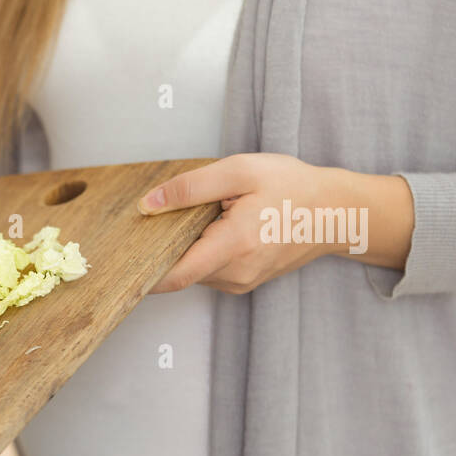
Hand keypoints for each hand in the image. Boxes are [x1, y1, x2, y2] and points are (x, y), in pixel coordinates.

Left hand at [137, 153, 412, 293]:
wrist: (337, 212)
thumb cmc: (293, 187)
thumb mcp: (241, 172)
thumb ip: (190, 188)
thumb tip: (148, 204)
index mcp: (233, 248)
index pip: (172, 276)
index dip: (140, 272)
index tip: (117, 262)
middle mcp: (235, 275)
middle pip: (178, 271)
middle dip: (162, 248)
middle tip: (155, 218)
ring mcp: (240, 282)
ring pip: (193, 271)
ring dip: (185, 248)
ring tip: (196, 215)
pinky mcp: (244, 281)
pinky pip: (209, 270)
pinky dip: (201, 251)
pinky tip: (213, 226)